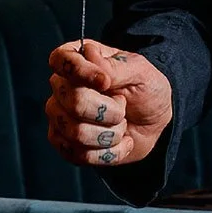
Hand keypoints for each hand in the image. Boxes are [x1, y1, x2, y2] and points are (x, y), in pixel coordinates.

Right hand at [46, 39, 172, 167]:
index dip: (80, 72)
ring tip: (121, 123)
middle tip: (123, 105)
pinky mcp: (64, 143)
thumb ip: (115, 66)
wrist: (152, 123)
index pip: (60, 60)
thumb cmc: (144, 90)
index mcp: (78, 59)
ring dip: (112, 133)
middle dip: (110, 110)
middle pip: (74, 102)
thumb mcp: (140, 72)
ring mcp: (59, 116)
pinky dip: (110, 152)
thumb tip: (90, 57)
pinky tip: (119, 142)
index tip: (106, 82)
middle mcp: (62, 86)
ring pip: (77, 133)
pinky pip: (80, 155)